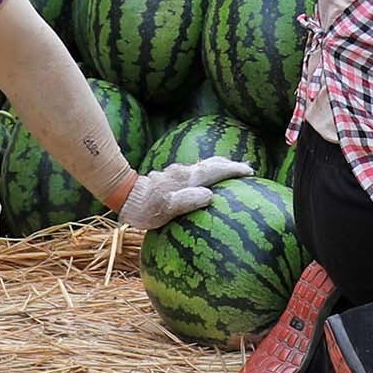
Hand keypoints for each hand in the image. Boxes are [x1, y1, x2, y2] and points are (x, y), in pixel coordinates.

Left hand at [117, 155, 252, 233]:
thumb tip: (209, 196)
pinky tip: (203, 182)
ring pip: (202, 167)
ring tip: (229, 171)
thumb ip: (187, 201)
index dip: (234, 170)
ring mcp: (176, 174)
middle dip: (229, 165)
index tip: (249, 172)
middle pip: (212, 164)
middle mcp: (184, 172)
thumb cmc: (144, 208)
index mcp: (187, 179)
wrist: (122, 195)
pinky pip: (193, 173)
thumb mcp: (166, 209)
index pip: (216, 170)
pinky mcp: (169, 178)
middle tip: (245, 169)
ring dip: (217, 167)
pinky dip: (205, 173)